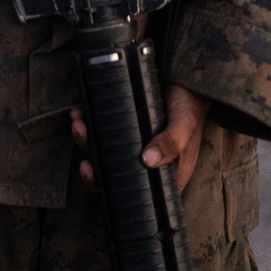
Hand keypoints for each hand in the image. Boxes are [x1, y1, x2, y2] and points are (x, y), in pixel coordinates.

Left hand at [71, 83, 209, 193]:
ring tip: (79, 123)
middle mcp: (147, 161)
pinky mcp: (127, 122)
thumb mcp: (185, 125)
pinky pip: (105, 126)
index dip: (112, 190)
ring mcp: (135, 141)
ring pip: (106, 148)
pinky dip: (90, 120)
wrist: (189, 79)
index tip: (93, 175)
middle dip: (94, 162)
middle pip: (115, 171)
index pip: (136, 192)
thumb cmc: (191, 106)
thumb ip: (171, 142)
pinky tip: (80, 111)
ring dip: (87, 137)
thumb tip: (147, 160)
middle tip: (84, 147)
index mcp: (164, 173)